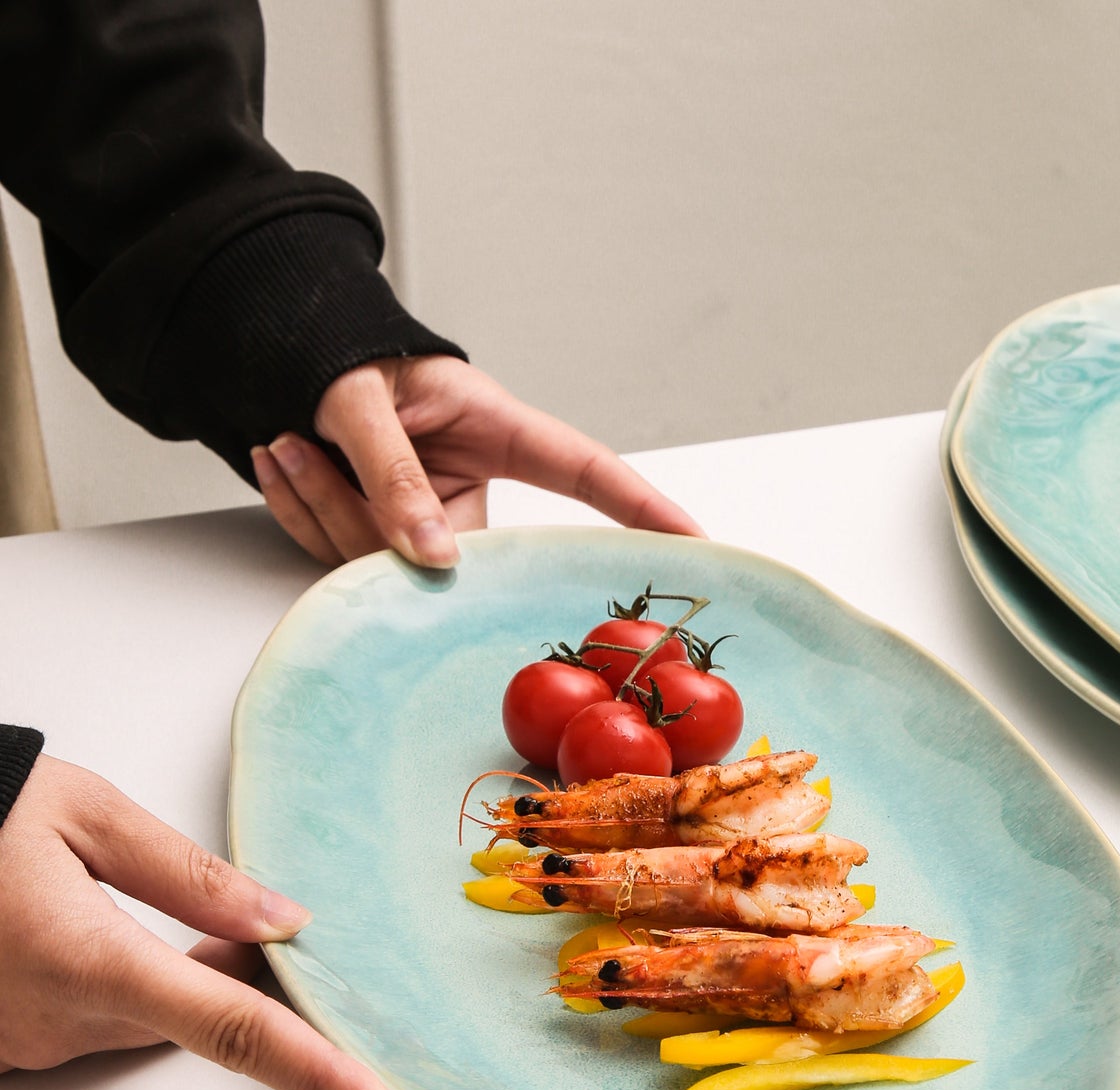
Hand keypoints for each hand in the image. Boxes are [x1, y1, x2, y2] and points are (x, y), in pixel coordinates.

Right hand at [0, 755, 403, 1089]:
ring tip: (195, 907)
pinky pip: (102, 1019)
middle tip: (272, 917)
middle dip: (249, 978)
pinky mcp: (8, 1040)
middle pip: (201, 1019)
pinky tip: (115, 924)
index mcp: (89, 962)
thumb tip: (285, 920)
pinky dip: (136, 982)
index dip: (317, 1075)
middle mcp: (58, 1021)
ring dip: (190, 975)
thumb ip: (190, 874)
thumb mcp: (85, 815)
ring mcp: (27, 1040)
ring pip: (152, 1019)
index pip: (233, 1030)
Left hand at [251, 356, 705, 567]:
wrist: (287, 352)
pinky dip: (302, 514)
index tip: (694, 541)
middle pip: (452, 551)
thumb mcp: (358, 394)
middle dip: (361, 514)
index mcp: (497, 430)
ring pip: (390, 564)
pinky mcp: (390, 542)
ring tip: (283, 439)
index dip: (643, 507)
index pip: (586, 471)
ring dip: (318, 506)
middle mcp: (470, 486)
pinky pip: (348, 562)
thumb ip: (390, 469)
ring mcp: (431, 521)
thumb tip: (435, 561)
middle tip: (299, 446)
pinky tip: (282, 460)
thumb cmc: (340, 351)